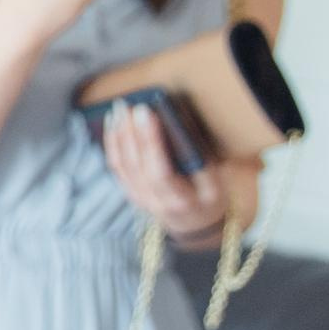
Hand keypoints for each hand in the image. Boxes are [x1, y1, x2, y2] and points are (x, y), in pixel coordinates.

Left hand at [103, 101, 227, 239]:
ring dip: (117, 134)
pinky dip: (112, 143)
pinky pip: (116, 167)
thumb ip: (200, 158)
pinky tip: (112, 124)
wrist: (195, 225)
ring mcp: (138, 198)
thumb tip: (179, 123)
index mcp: (180, 201)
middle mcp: (154, 202)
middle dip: (130, 132)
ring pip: (121, 165)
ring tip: (118, 109)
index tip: (147, 113)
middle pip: (135, 165)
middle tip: (129, 105)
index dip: (150, 141)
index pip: (159, 171)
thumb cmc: (209, 197)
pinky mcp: (129, 192)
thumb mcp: (216, 182)